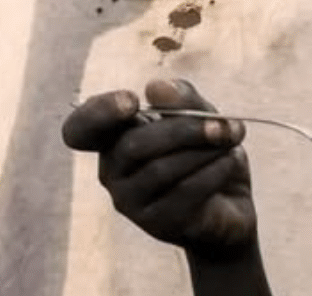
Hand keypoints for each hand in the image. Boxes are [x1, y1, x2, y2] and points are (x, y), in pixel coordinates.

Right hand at [64, 79, 256, 254]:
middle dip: (182, 129)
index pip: (80, 130)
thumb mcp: (200, 117)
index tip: (133, 101)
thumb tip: (155, 88)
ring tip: (231, 140)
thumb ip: (182, 99)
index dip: (99, 113)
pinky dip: (212, 173)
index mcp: (112, 139)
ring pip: (160, 169)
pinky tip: (230, 161)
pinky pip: (183, 193)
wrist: (230, 206)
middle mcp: (112, 171)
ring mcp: (130, 201)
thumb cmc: (205, 154)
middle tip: (221, 124)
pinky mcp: (157, 224)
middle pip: (132, 145)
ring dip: (202, 151)